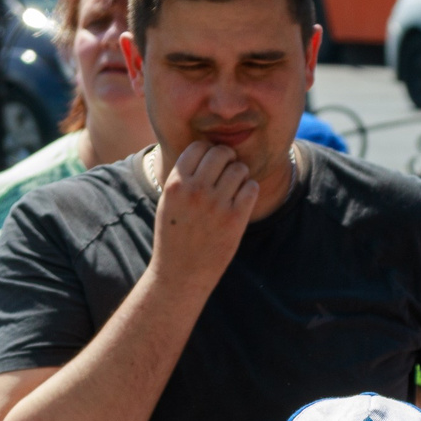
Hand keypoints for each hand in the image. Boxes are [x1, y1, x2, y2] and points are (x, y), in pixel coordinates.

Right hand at [151, 138, 259, 290]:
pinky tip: (243, 197)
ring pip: (239, 169)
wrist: (182, 272)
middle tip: (229, 168)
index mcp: (176, 184)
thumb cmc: (175, 236)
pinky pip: (251, 188)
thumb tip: (204, 152)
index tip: (212, 161)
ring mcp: (217, 204)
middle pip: (220, 154)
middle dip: (228, 158)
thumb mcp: (168, 202)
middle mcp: (196, 190)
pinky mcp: (235, 219)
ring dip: (241, 173)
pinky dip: (250, 188)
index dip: (208, 151)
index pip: (198, 147)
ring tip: (236, 185)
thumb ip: (184, 178)